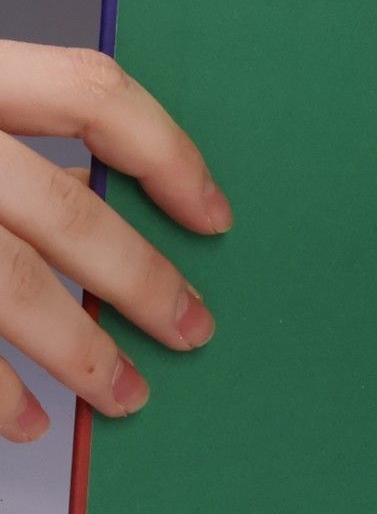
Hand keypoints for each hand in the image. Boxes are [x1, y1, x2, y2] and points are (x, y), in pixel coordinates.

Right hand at [0, 41, 229, 441]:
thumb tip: (112, 202)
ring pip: (9, 285)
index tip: (218, 217)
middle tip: (195, 331)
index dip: (168, 154)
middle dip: (141, 280)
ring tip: (127, 397)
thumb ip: (15, 130)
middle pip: (64, 209)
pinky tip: (30, 420)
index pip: (92, 94)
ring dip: (81, 353)